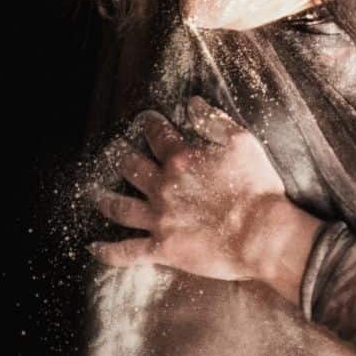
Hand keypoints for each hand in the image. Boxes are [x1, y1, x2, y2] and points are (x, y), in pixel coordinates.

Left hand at [87, 95, 322, 299]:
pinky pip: (126, 251)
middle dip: (121, 157)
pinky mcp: (162, 249)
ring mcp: (159, 219)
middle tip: (114, 153)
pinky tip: (93, 247)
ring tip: (96, 195)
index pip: (156, 135)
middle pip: (130, 168)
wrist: (262, 235)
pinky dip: (107, 250)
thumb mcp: (243, 143)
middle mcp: (163, 187)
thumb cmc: (258, 189)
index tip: (146, 121)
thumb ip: (215, 121)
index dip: (150, 125)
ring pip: (120, 208)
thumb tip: (193, 104)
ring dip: (105, 200)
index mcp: (180, 160)